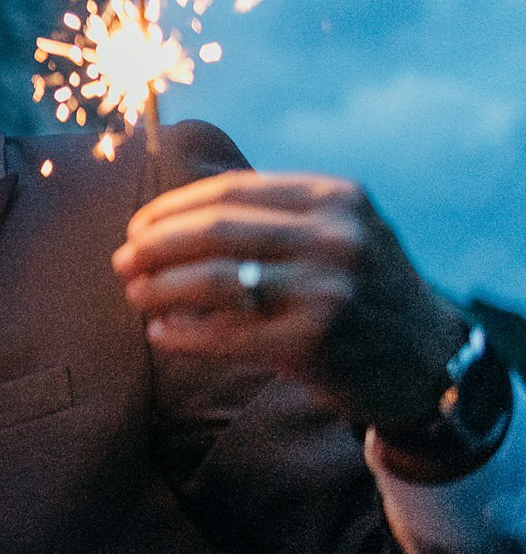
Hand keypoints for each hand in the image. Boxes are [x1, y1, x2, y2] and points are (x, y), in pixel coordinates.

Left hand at [111, 171, 467, 425]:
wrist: (430, 360)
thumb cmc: (364, 289)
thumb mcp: (341, 230)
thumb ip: (274, 214)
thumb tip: (168, 218)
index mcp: (335, 198)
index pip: (229, 192)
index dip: (171, 210)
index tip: (138, 227)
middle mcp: (333, 238)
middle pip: (214, 232)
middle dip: (155, 247)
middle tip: (122, 262)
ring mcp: (324, 291)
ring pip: (211, 281)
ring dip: (159, 289)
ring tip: (135, 295)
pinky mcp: (311, 343)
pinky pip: (222, 334)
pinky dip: (181, 333)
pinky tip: (160, 333)